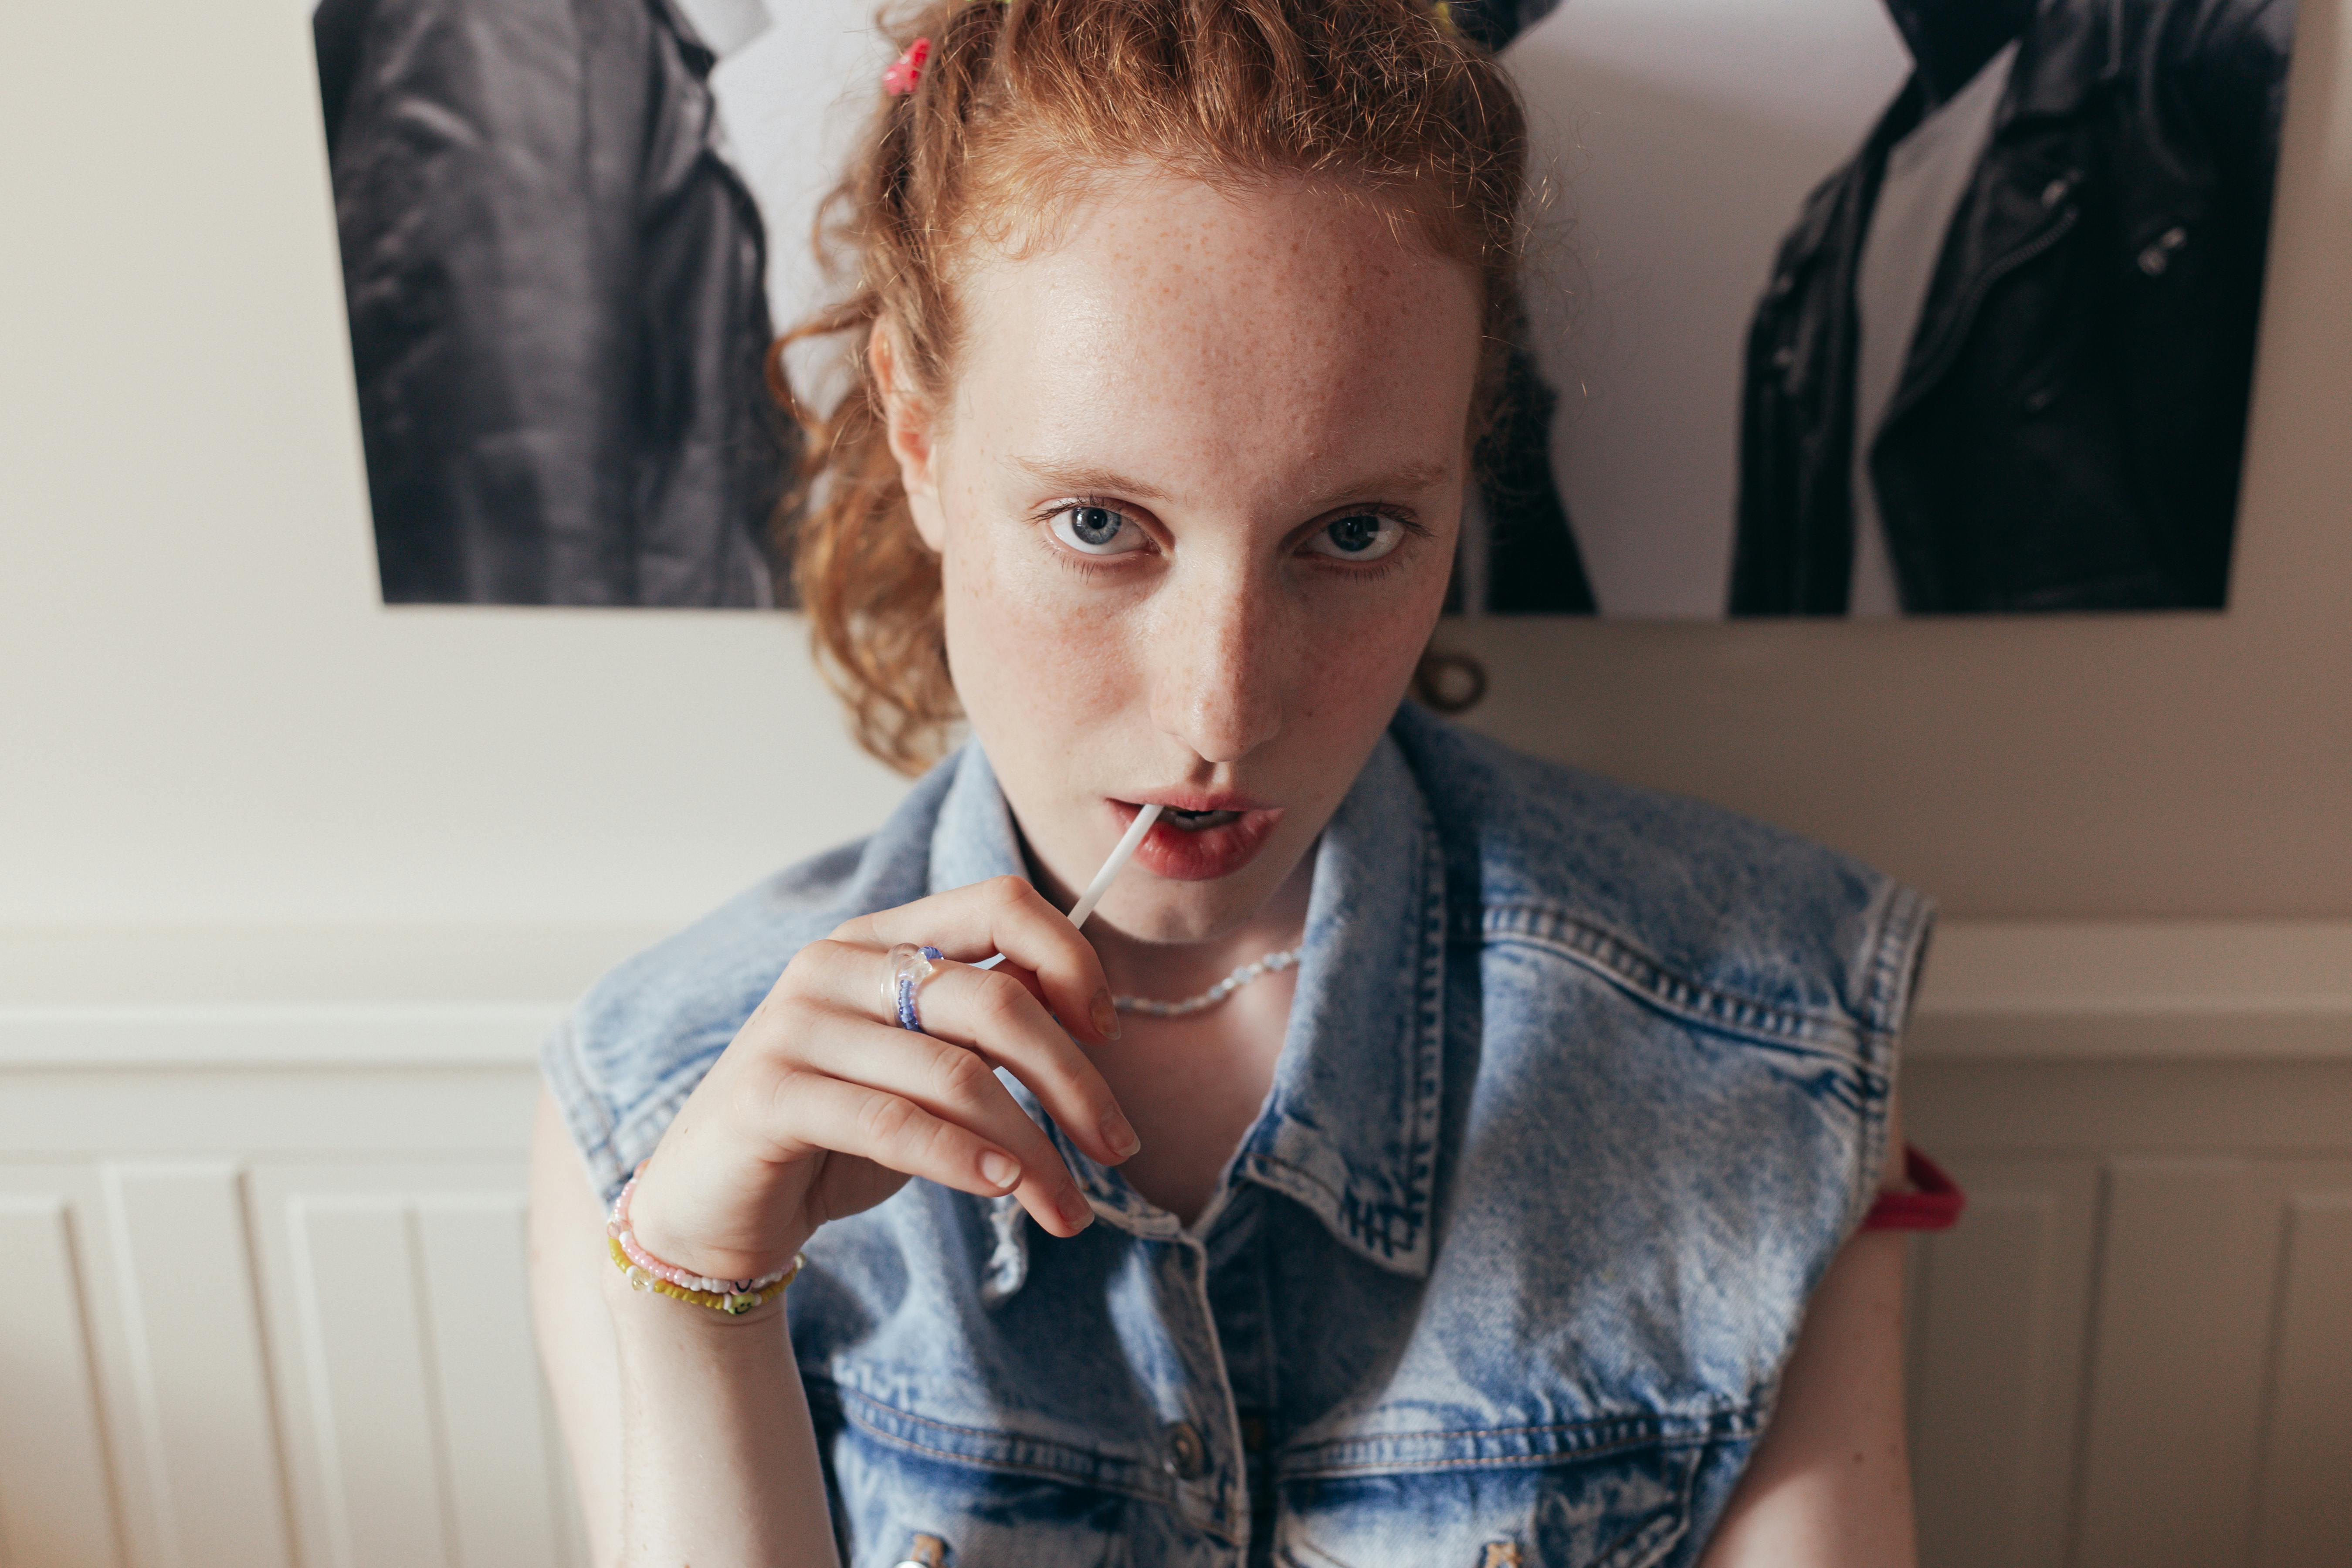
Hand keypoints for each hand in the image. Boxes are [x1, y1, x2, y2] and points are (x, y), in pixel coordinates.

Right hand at [620, 877, 1139, 1285]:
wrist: (712, 1208)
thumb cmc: (834, 1132)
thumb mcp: (922, 1070)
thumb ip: (985, 1032)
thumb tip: (1086, 1010)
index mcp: (880, 940)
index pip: (998, 903)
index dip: (1069, 959)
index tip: (1107, 1032)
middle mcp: (834, 965)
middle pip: (993, 999)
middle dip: (1073, 1080)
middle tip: (1118, 1149)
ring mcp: (795, 1025)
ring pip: (954, 1074)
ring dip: (1032, 1149)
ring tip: (1071, 1208)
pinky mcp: (768, 1095)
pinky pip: (893, 1122)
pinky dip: (962, 1158)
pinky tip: (1004, 1189)